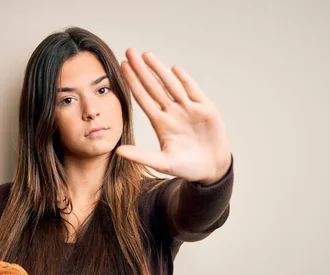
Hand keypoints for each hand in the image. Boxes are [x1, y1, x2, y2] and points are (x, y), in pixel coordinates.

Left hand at [116, 48, 231, 184]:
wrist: (211, 169)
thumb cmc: (186, 167)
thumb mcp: (162, 163)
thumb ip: (141, 156)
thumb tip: (118, 151)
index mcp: (160, 123)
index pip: (143, 98)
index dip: (133, 83)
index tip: (122, 68)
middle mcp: (173, 112)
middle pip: (154, 87)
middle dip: (141, 69)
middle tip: (129, 51)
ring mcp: (189, 109)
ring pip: (172, 85)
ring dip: (159, 70)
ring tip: (147, 55)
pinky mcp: (206, 109)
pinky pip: (193, 91)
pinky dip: (185, 80)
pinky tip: (174, 69)